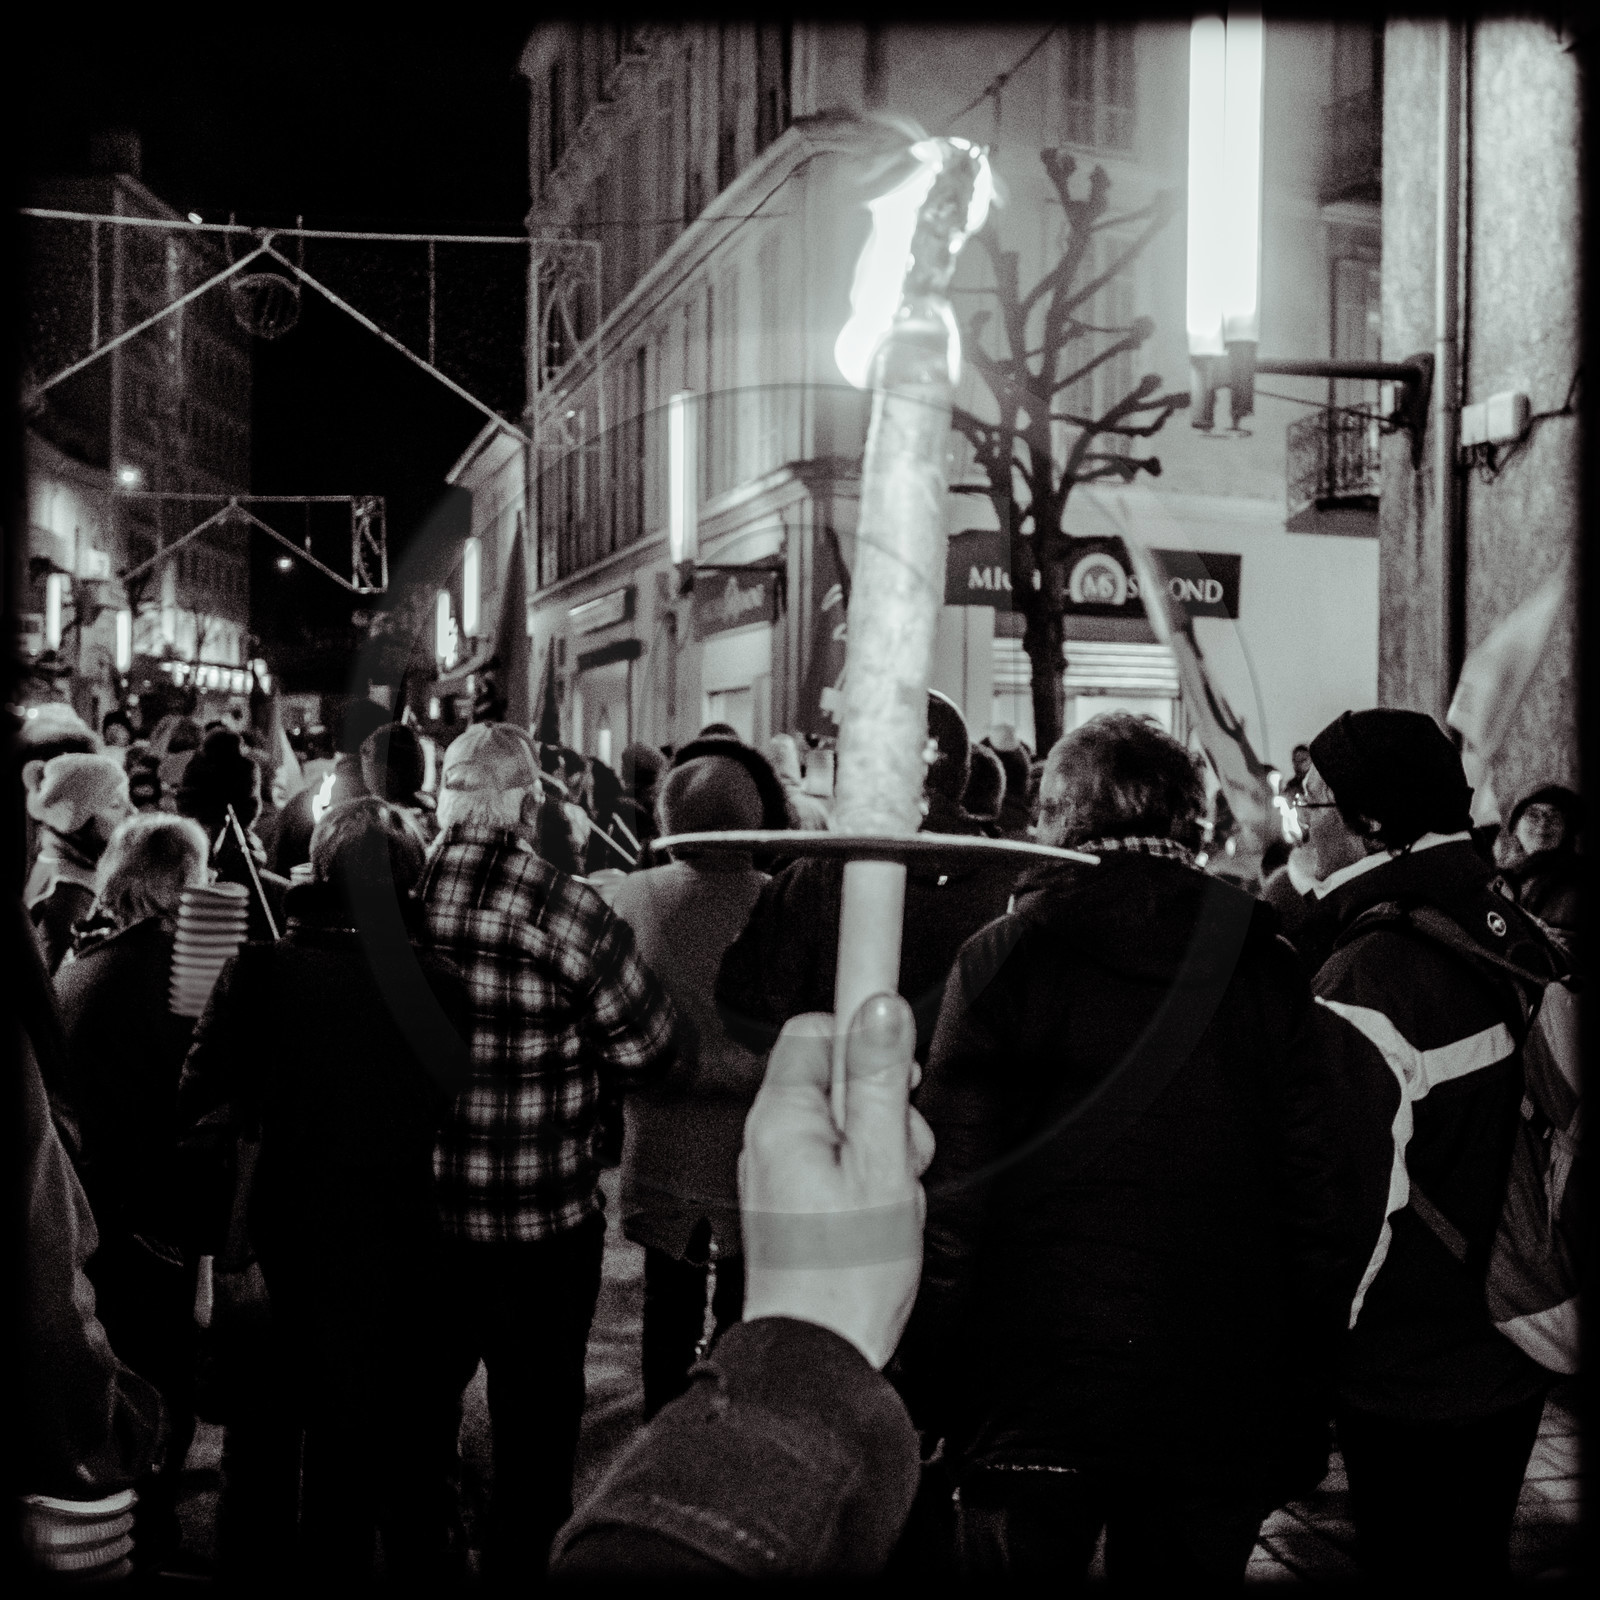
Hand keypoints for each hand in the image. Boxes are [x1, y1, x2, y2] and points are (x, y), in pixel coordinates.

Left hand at [738, 994, 934, 1368]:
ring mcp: (779, 1168)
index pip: (814, 1030)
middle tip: (902, 1151)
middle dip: (884, 1106)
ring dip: (883, 1147)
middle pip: (837, 1077)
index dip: (861, 1035)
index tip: (896, 1044)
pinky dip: (868, 1176)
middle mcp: (769, 1136)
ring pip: (845, 1122)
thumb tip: (880, 1008)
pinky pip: (837, 1160)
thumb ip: (881, 1081)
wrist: (819, 1356)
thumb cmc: (846, 1274)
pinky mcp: (792, 1197)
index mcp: (782, 1117)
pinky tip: (880, 1214)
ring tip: (892, 1196)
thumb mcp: (882, 1163)